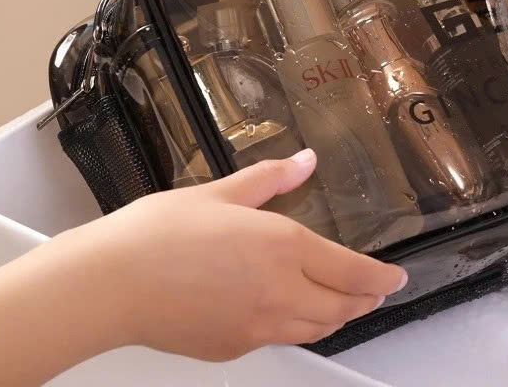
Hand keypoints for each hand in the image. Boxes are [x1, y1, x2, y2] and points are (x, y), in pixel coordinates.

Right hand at [0, 150, 407, 384]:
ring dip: (338, 316)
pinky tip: (289, 313)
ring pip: (316, 329)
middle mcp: (279, 292)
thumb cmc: (160, 234)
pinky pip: (280, 339)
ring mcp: (257, 326)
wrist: (111, 284)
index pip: (352, 271)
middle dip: (365, 298)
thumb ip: (272, 178)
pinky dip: (299, 327)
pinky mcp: (232, 347)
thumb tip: (305, 161)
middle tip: (375, 290)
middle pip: (342, 307)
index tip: (396, 278)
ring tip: (343, 303)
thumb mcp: (222, 191)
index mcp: (283, 247)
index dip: (381, 278)